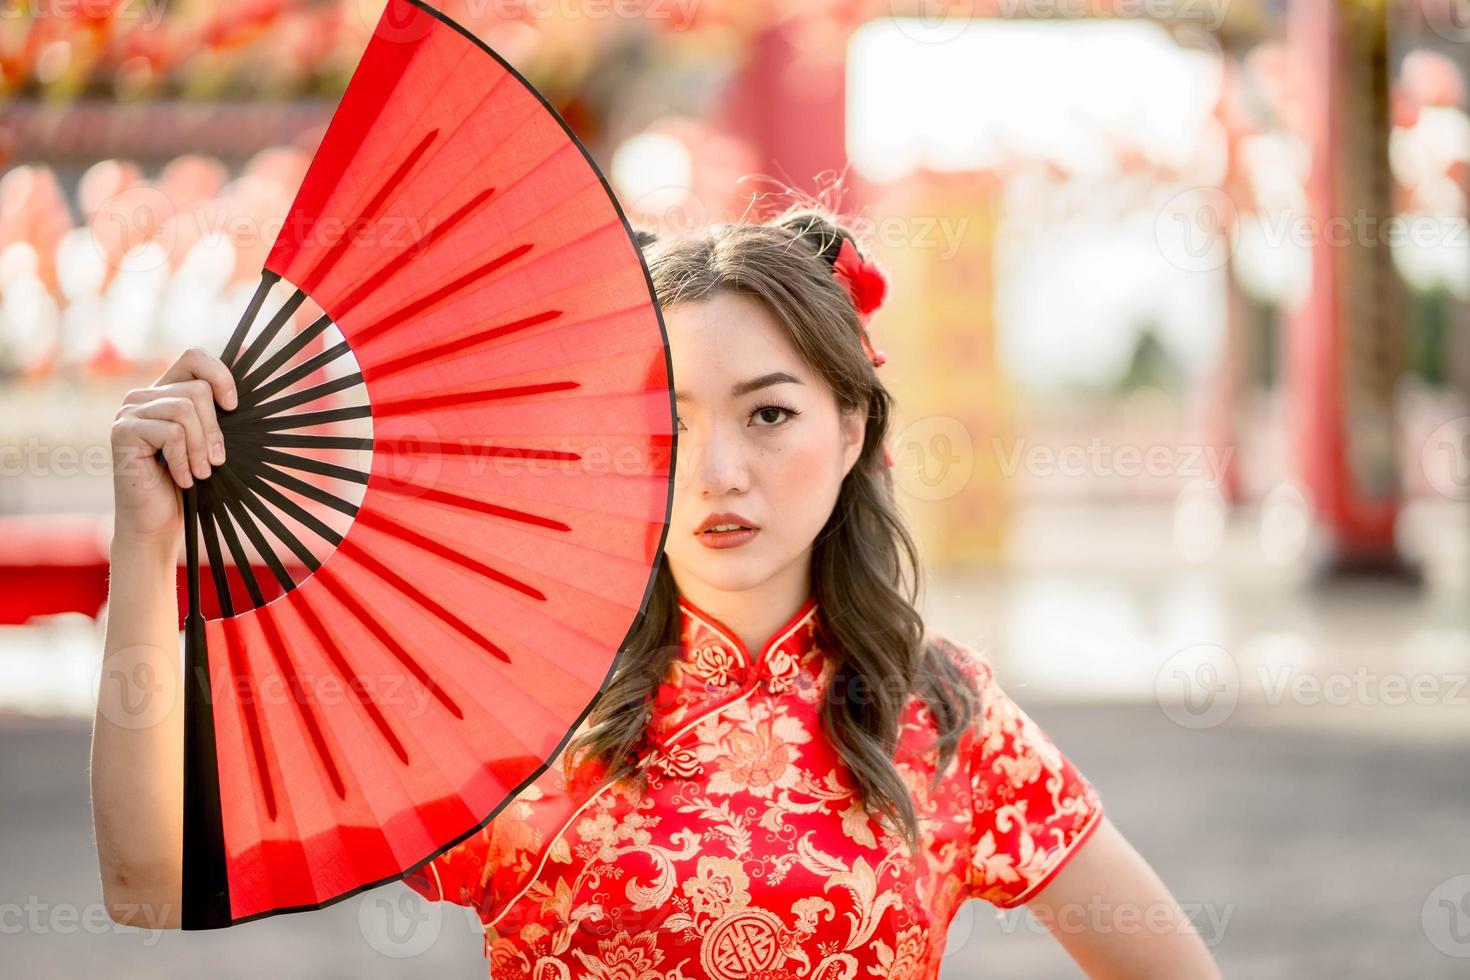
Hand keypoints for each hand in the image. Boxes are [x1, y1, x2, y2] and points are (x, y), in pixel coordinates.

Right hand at [111, 346, 237, 541]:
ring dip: (200, 448)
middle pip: (196, 390)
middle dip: (215, 430)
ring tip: (200, 472)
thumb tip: (243, 381)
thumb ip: (220, 413)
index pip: (194, 356)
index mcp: (165, 392)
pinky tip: (182, 480)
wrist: (157, 523)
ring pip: (185, 410)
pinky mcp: (122, 432)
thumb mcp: (210, 442)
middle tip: (214, 461)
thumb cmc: (189, 484)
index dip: (220, 375)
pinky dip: (184, 460)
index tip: (233, 407)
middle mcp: (143, 396)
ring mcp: (129, 412)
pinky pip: (171, 433)